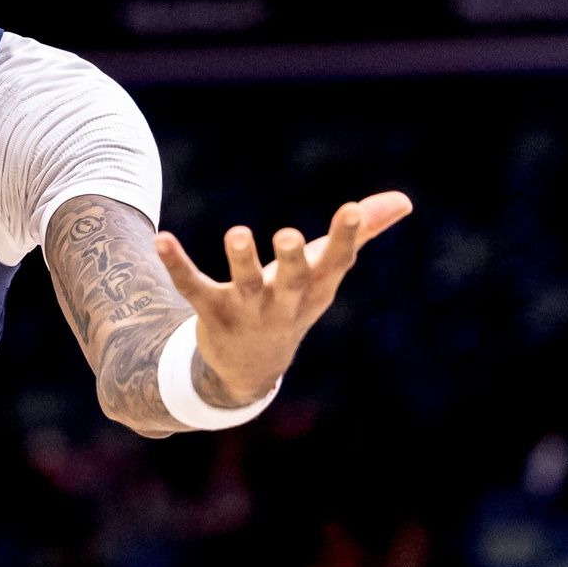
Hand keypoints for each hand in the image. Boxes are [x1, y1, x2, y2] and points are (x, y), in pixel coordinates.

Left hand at [154, 191, 413, 402]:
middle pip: (291, 280)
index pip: (335, 263)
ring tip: (238, 232)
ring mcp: (247, 310)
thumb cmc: (295, 301)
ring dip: (241, 260)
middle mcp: (283, 301)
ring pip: (243, 285)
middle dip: (292, 259)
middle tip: (290, 235)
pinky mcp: (211, 311)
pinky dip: (177, 264)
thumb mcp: (327, 272)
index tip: (352, 209)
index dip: (346, 238)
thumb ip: (362, 232)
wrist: (251, 366)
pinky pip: (192, 286)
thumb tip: (404, 200)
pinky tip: (163, 239)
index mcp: (315, 289)